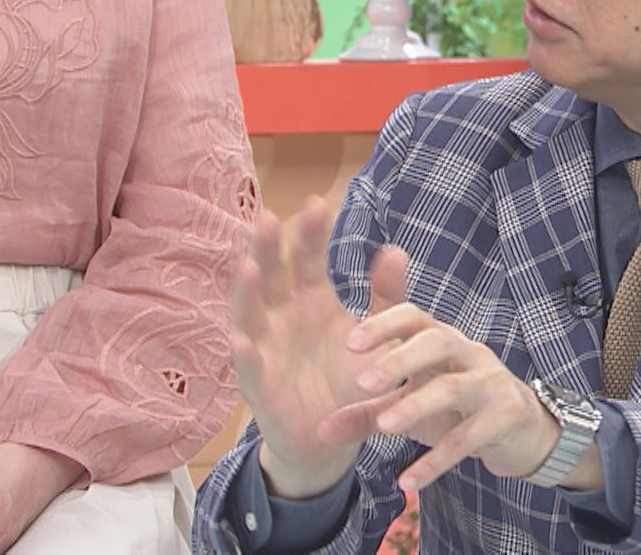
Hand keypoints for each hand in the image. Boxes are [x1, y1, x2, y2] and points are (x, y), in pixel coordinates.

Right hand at [232, 200, 413, 497]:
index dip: (309, 233)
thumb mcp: (377, 335)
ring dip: (246, 292)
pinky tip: (243, 341)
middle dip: (266, 249)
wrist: (334, 436)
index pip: (305, 258)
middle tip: (267, 219)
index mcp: (309, 299)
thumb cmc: (350, 378)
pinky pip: (250, 369)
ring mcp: (266, 349)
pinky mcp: (260, 387)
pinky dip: (245, 355)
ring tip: (248, 267)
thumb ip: (385, 296)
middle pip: (269, 276)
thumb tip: (396, 249)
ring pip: (249, 314)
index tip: (318, 203)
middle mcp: (281, 317)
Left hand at [333, 292, 582, 494]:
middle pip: (437, 341)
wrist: (520, 429)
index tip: (350, 343)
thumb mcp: (411, 404)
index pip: (414, 317)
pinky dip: (437, 460)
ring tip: (384, 427)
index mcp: (442, 340)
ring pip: (453, 388)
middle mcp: (468, 353)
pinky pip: (469, 437)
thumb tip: (319, 430)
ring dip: (417, 406)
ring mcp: (490, 383)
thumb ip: (368, 414)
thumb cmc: (456, 407)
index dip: (384, 324)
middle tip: (362, 383)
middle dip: (400, 360)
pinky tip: (408, 482)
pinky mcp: (505, 416)